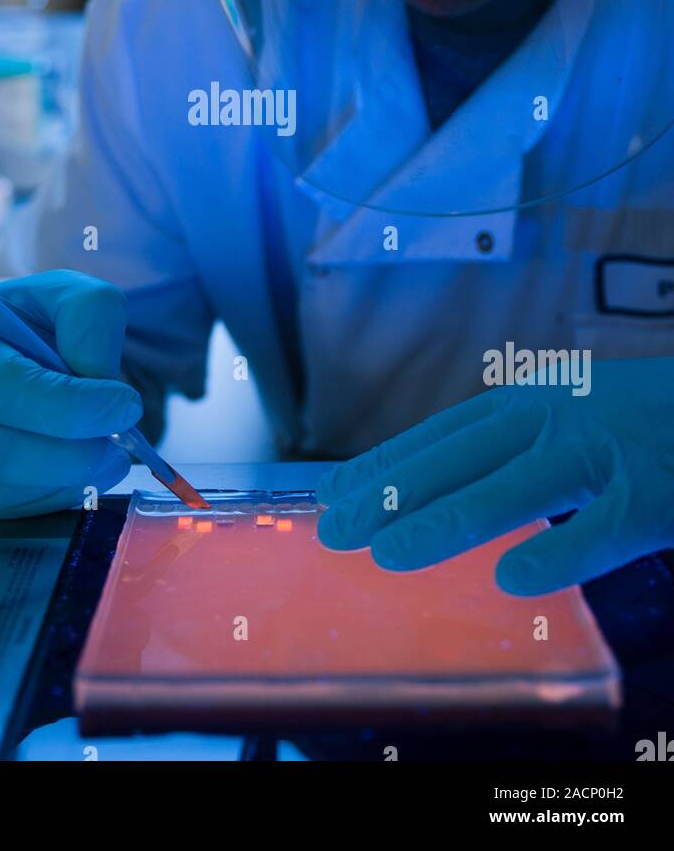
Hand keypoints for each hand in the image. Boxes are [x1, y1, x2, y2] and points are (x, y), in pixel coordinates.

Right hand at [0, 270, 141, 517]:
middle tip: (118, 447)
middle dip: (71, 456)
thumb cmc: (27, 322)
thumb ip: (90, 318)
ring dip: (62, 482)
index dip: (74, 407)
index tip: (126, 406)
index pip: (6, 386)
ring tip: (105, 460)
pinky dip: (40, 499)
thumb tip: (98, 379)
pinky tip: (70, 476)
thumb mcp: (65, 294)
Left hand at [316, 358, 673, 593]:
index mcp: (538, 395)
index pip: (444, 433)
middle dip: (392, 493)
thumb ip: (518, 444)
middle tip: (335, 530)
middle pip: (459, 457)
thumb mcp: (576, 410)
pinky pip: (603, 530)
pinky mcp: (657, 492)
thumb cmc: (651, 416)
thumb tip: (444, 482)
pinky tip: (516, 580)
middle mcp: (561, 412)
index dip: (388, 462)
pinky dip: (559, 553)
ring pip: (512, 488)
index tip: (335, 491)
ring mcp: (608, 449)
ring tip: (388, 554)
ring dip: (445, 520)